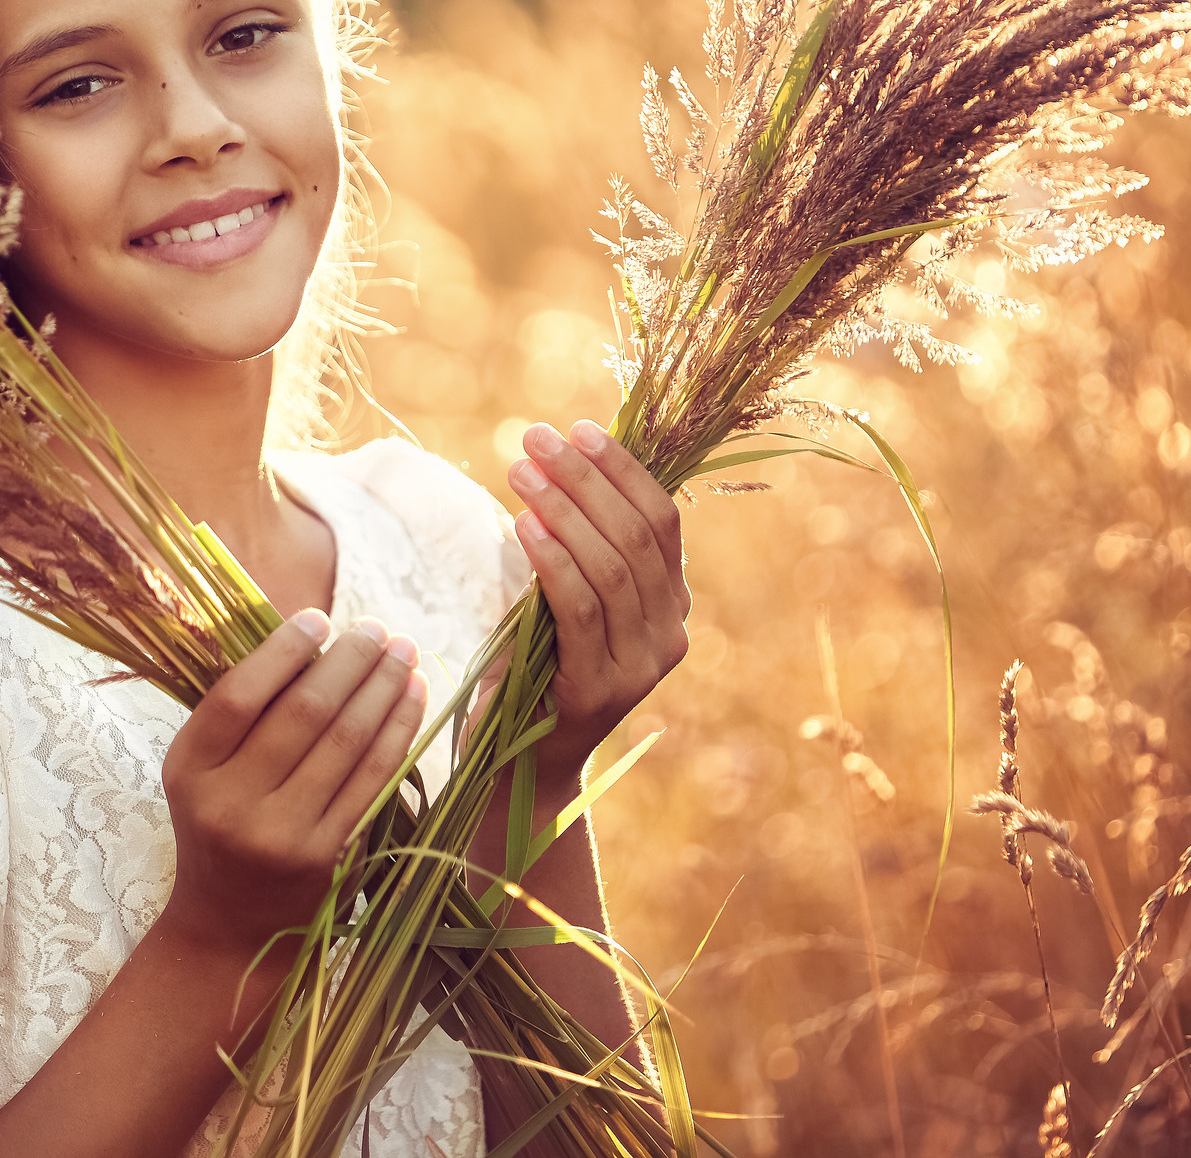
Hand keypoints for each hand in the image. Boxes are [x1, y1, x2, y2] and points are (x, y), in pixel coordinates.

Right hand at [157, 610, 428, 968]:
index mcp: (190, 771)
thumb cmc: (219, 827)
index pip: (238, 696)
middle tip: (376, 628)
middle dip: (348, 661)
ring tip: (404, 651)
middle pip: (303, 713)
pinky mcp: (329, 857)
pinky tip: (414, 698)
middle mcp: (231, 805)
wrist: (231, 928)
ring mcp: (283, 835)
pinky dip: (398, 731)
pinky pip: (373, 779)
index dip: (282, 651)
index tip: (318, 618)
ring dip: (383, 688)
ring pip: (346, 742)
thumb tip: (308, 635)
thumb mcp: (202, 772)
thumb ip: (241, 712)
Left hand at [504, 419, 690, 779]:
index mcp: (671, 603)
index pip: (662, 519)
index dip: (622, 468)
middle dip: (586, 478)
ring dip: (563, 509)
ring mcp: (640, 666)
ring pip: (611, 568)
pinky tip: (523, 525)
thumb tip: (563, 456)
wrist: (518, 761)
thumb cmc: (535, 665)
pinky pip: (579, 609)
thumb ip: (579, 543)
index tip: (578, 428)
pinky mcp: (599, 690)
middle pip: (637, 536)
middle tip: (535, 440)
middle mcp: (670, 633)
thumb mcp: (565, 596)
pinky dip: (552, 559)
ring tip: (520, 472)